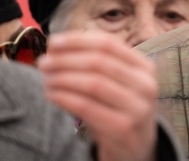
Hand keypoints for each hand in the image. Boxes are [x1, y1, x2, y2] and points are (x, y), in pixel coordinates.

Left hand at [39, 30, 158, 160]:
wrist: (137, 149)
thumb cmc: (119, 110)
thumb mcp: (119, 84)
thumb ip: (97, 64)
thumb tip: (57, 47)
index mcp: (144, 67)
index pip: (108, 44)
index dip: (77, 40)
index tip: (53, 43)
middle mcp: (145, 85)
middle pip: (99, 62)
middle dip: (65, 59)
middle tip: (43, 62)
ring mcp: (136, 107)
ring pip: (92, 83)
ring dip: (62, 78)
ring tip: (46, 78)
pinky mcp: (122, 128)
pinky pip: (87, 107)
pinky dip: (64, 97)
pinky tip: (52, 94)